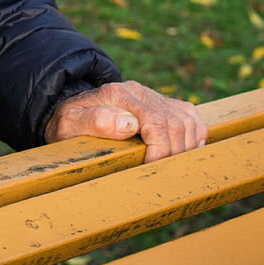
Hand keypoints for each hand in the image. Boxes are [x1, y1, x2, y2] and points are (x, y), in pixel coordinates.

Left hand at [45, 80, 207, 161]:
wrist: (70, 114)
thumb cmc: (68, 124)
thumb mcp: (70, 124)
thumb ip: (95, 121)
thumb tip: (129, 124)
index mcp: (118, 94)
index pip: (155, 121)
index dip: (159, 150)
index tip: (150, 168)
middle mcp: (138, 91)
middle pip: (175, 123)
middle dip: (173, 152)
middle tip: (160, 173)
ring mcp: (151, 96)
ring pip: (187, 120)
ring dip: (185, 146)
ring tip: (171, 166)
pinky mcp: (160, 103)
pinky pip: (190, 115)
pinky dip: (195, 133)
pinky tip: (187, 150)